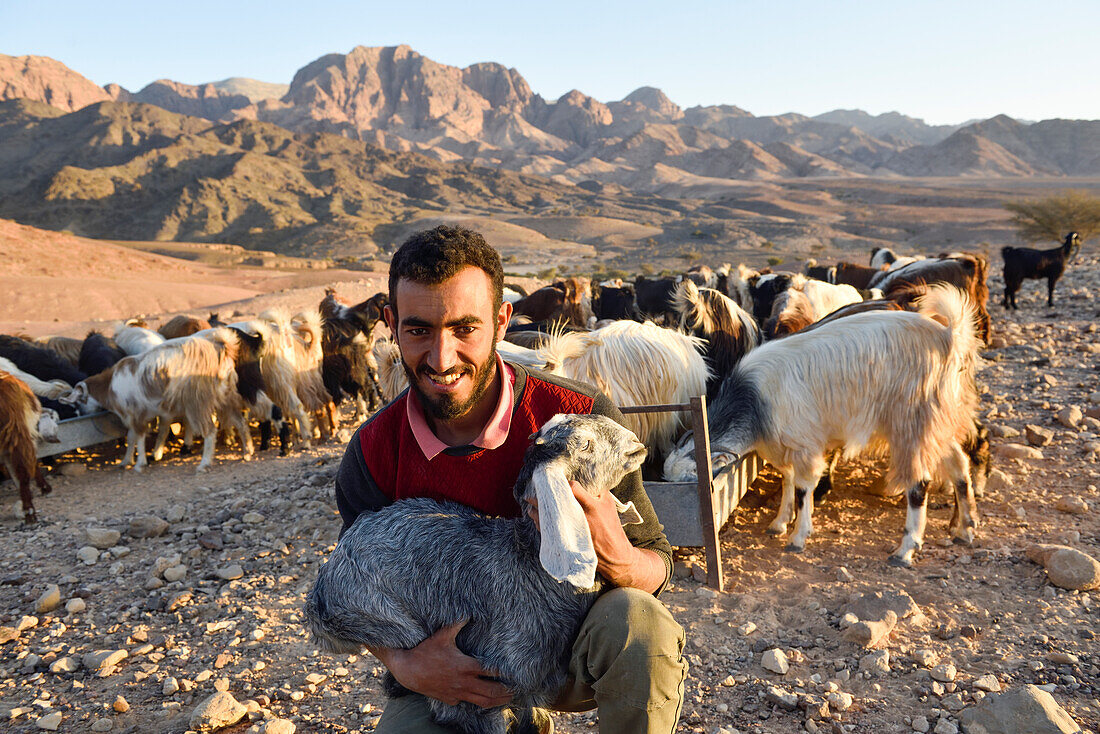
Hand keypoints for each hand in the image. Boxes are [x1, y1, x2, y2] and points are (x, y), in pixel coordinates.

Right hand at [381, 620, 512, 706]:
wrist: (407, 670)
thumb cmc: (425, 651)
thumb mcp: (442, 635)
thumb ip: (457, 624)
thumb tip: (468, 612)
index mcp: (466, 666)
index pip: (492, 671)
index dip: (505, 673)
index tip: (516, 672)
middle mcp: (464, 682)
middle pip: (492, 691)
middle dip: (506, 691)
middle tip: (516, 689)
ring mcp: (457, 693)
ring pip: (482, 702)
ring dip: (496, 701)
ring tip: (507, 698)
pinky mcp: (449, 699)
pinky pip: (466, 703)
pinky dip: (476, 702)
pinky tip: (482, 700)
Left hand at [528, 482, 664, 592]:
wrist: (613, 555)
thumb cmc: (611, 528)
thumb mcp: (609, 506)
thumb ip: (597, 492)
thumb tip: (584, 481)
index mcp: (591, 507)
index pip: (573, 488)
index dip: (565, 483)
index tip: (560, 481)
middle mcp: (579, 518)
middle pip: (555, 501)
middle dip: (544, 493)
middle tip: (537, 486)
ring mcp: (570, 531)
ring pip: (548, 516)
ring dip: (537, 507)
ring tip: (530, 500)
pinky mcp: (565, 542)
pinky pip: (547, 530)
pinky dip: (539, 521)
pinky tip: (534, 515)